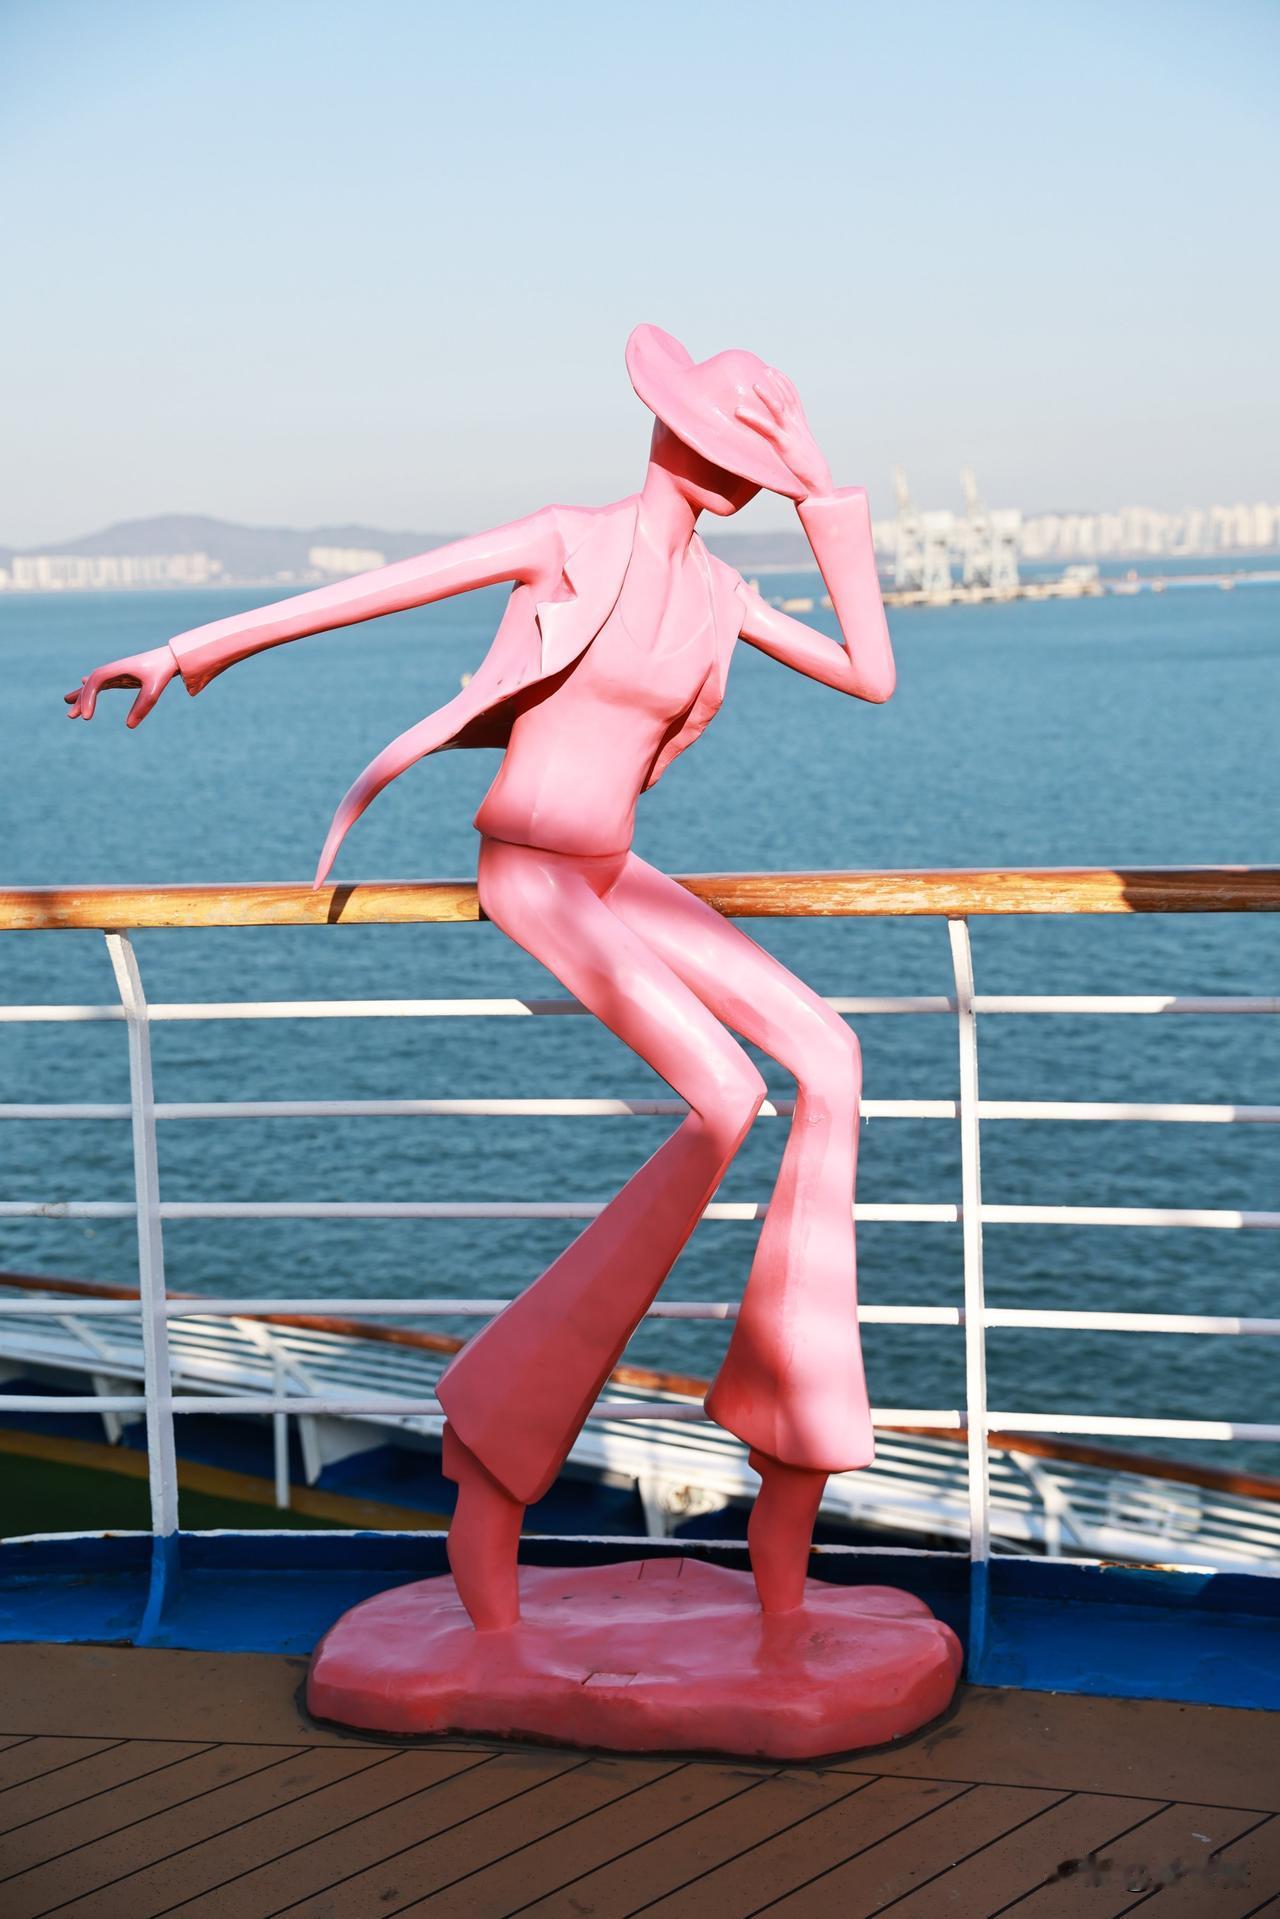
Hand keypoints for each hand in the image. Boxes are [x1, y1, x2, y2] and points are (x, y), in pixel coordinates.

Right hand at [64, 645, 177, 727]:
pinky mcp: (121, 676)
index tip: (86, 717)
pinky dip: (92, 687)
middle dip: (80, 700)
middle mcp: (113, 669)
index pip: (96, 682)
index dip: (88, 698)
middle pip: (91, 683)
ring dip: (82, 694)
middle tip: (71, 716)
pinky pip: (102, 683)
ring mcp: (116, 672)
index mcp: (117, 668)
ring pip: (94, 684)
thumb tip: (129, 726)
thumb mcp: (154, 690)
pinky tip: (82, 682)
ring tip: (68, 705)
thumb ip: (142, 706)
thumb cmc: (162, 671)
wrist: (171, 658)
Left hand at [734, 368, 832, 500]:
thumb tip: (775, 444)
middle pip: (787, 397)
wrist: (818, 485)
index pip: (794, 398)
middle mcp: (797, 426)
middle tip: (765, 368)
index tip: (773, 372)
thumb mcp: (797, 454)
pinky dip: (753, 418)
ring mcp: (791, 434)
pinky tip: (739, 412)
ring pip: (778, 408)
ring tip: (754, 384)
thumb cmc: (806, 474)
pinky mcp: (784, 445)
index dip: (784, 383)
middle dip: (777, 382)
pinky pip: (767, 428)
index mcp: (801, 426)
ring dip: (767, 394)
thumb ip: (787, 444)